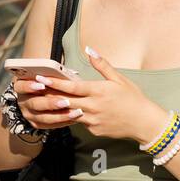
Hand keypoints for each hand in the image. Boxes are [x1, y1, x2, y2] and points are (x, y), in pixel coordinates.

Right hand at [13, 75, 83, 131]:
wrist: (44, 92)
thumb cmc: (47, 79)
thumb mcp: (45, 73)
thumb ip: (49, 73)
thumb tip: (58, 73)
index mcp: (20, 86)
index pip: (21, 86)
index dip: (30, 86)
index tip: (42, 85)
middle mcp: (22, 102)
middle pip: (34, 104)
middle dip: (50, 103)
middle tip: (65, 102)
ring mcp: (28, 114)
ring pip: (43, 118)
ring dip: (61, 116)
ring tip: (75, 113)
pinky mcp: (36, 123)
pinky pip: (50, 125)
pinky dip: (63, 121)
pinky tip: (75, 117)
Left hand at [33, 48, 159, 143]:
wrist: (144, 123)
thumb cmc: (133, 98)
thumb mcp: (120, 79)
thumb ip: (102, 65)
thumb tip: (90, 50)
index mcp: (98, 92)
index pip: (72, 87)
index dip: (55, 83)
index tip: (41, 78)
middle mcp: (93, 107)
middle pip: (65, 101)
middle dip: (50, 95)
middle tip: (35, 89)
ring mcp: (92, 121)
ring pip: (69, 113)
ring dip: (57, 106)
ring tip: (45, 99)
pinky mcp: (94, 130)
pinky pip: (79, 122)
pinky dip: (72, 115)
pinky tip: (65, 111)